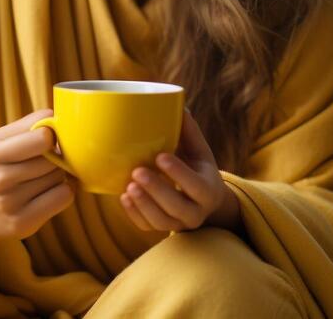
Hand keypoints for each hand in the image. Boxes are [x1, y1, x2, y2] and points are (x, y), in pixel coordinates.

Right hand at [0, 108, 75, 240]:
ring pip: (60, 177)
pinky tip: (51, 192)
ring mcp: (10, 203)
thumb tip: (61, 117)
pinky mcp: (23, 223)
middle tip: (46, 163)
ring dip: (60, 176)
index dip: (52, 136)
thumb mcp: (6, 140)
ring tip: (44, 178)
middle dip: (56, 158)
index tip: (48, 140)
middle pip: (54, 159)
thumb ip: (32, 123)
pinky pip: (63, 197)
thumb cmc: (3, 166)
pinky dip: (65, 192)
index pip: (43, 136)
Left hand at [119, 109, 241, 233]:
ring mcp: (179, 224)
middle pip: (177, 206)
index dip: (179, 173)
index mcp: (209, 189)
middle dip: (156, 190)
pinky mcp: (163, 228)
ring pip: (161, 221)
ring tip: (129, 186)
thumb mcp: (199, 151)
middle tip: (137, 171)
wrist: (202, 201)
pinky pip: (148, 226)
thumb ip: (188, 132)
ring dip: (143, 204)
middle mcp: (197, 212)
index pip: (196, 185)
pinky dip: (134, 214)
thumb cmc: (196, 167)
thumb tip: (178, 103)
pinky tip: (123, 197)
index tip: (160, 156)